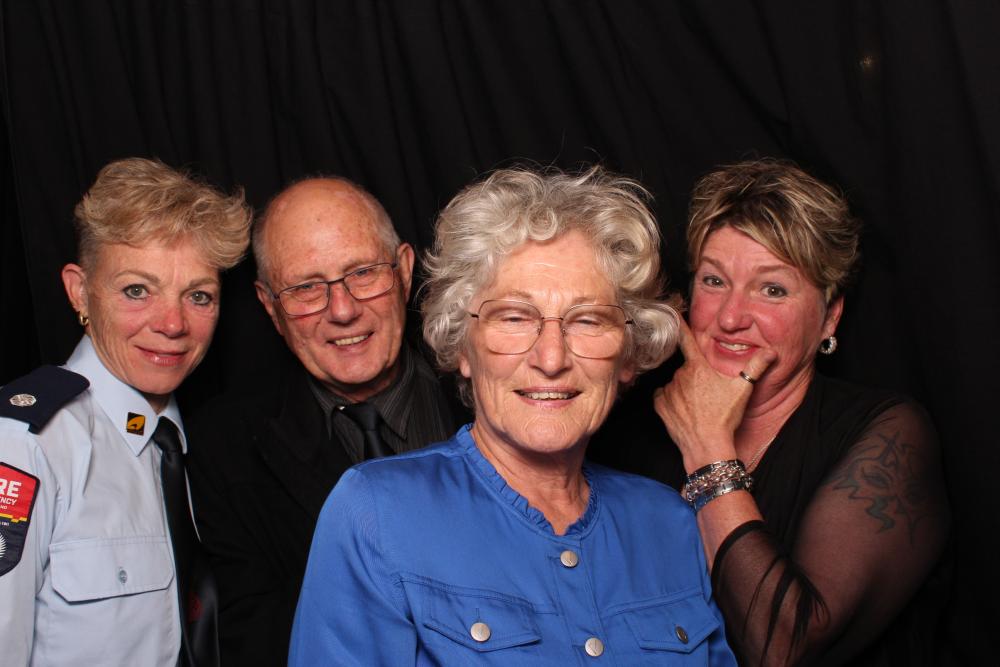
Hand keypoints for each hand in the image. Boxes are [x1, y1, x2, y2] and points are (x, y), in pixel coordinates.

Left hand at [653, 319, 774, 470]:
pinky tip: (684, 410)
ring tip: (698, 404)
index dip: (679, 325)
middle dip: (695, 376)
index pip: (686, 340)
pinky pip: (664, 397)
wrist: (707, 446)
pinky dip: (671, 401)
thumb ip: (756, 366)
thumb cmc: (725, 417)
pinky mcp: (660, 406)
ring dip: (683, 389)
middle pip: (686, 368)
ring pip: (675, 383)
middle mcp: (680, 376)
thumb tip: (771, 351)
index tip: (672, 313)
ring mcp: (668, 391)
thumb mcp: (744, 389)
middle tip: (708, 393)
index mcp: (698, 368)